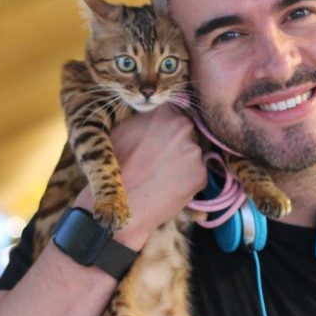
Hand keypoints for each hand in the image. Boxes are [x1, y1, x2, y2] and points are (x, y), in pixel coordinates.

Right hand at [73, 106, 204, 246]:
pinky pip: (196, 175)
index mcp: (164, 112)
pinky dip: (186, 182)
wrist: (121, 204)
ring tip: (160, 177)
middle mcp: (183, 128)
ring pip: (192, 154)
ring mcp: (194, 152)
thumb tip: (150, 118)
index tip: (159, 138)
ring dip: (182, 163)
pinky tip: (167, 188)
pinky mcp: (201, 175)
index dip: (166, 128)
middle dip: (176, 144)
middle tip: (159, 161)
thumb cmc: (115, 168)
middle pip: (187, 133)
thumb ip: (143, 120)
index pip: (174, 113)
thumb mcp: (121, 131)